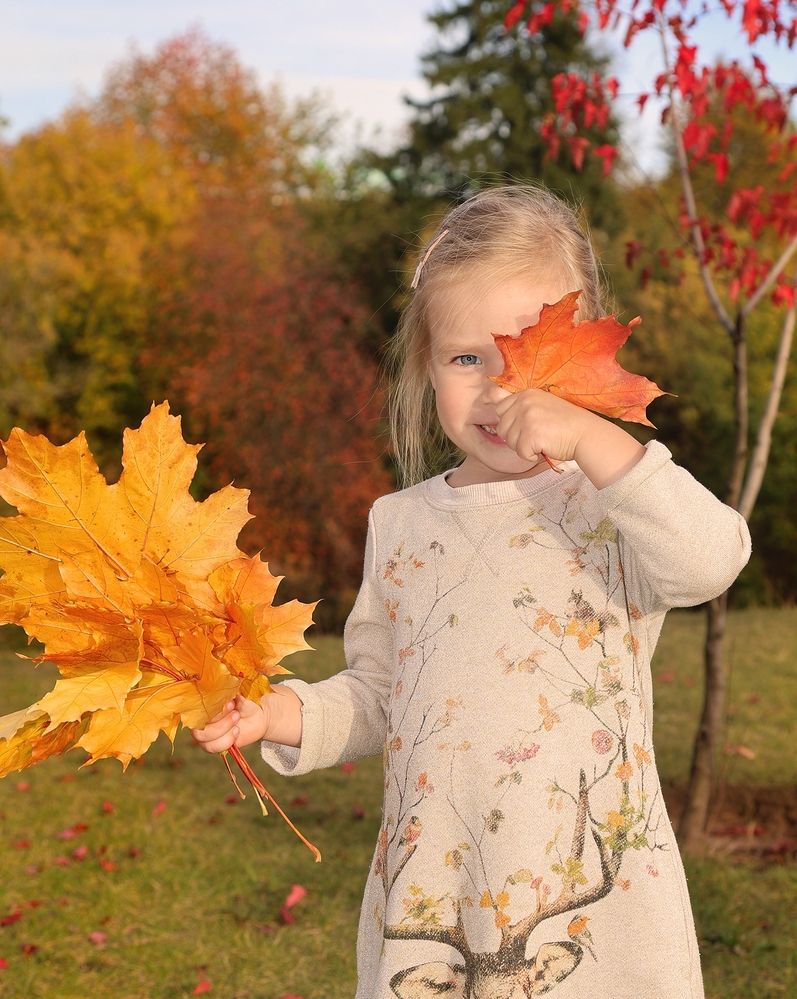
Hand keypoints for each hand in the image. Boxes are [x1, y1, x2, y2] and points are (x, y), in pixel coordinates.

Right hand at [191, 685, 303, 752]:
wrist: (260, 713)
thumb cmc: (247, 698)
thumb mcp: (242, 692)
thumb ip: (233, 693)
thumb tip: (229, 695)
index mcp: (203, 699)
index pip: (195, 705)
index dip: (211, 707)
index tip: (230, 702)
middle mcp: (200, 715)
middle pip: (196, 722)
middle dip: (218, 720)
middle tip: (235, 713)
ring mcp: (205, 730)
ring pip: (201, 737)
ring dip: (222, 730)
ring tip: (237, 720)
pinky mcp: (213, 743)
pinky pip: (211, 747)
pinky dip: (225, 741)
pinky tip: (236, 731)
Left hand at [493, 389, 644, 488]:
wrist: (586, 435)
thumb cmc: (565, 424)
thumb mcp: (541, 405)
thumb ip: (518, 404)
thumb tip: (488, 395)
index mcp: (526, 394)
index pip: (499, 409)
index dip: (511, 422)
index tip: (528, 426)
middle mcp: (524, 402)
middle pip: (502, 428)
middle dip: (517, 437)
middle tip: (538, 435)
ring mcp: (527, 417)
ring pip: (509, 441)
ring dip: (524, 447)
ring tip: (543, 440)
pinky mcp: (531, 434)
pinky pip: (520, 453)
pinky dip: (531, 455)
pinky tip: (545, 447)